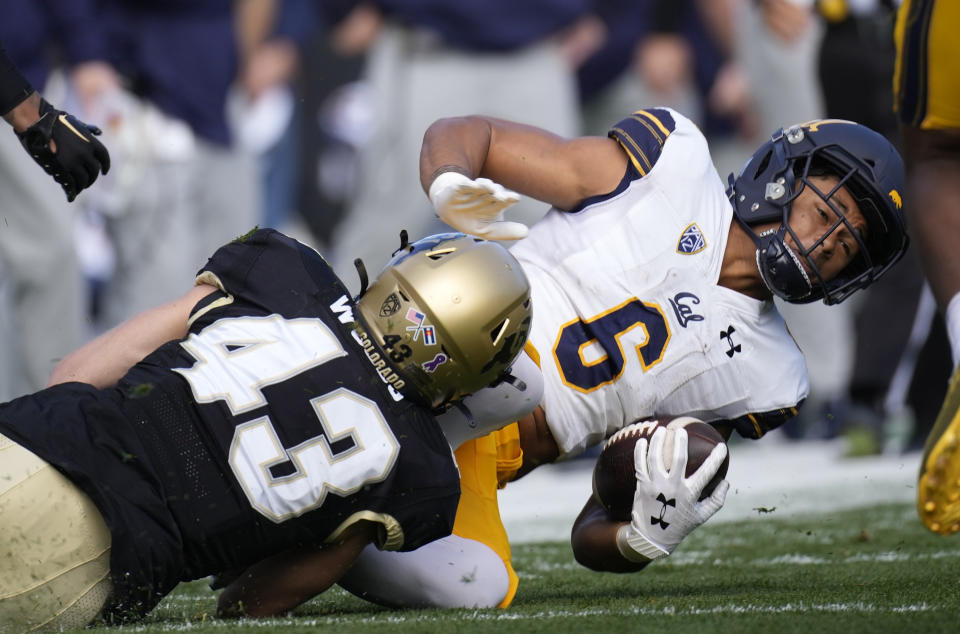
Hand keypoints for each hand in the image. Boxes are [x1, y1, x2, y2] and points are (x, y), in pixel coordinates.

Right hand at [16, 98, 110, 201]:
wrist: (38, 124)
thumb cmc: (56, 122)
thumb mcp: (76, 124)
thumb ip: (88, 130)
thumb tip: (99, 132)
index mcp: (92, 143)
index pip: (104, 158)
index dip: (105, 166)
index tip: (103, 172)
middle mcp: (86, 154)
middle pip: (94, 171)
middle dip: (92, 178)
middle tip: (88, 181)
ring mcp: (75, 162)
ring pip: (84, 180)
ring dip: (83, 185)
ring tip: (80, 187)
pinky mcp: (62, 169)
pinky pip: (71, 184)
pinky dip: (73, 190)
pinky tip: (72, 194)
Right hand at [428, 171, 527, 239]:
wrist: (449, 211)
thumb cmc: (472, 219)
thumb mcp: (487, 230)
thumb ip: (504, 232)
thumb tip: (526, 233)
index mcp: (496, 204)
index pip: (506, 200)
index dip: (510, 198)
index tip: (514, 198)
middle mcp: (488, 194)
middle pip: (496, 191)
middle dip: (499, 193)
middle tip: (501, 197)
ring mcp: (474, 190)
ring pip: (483, 185)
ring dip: (487, 186)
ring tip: (490, 189)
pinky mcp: (461, 187)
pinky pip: (466, 185)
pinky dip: (469, 185)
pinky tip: (473, 186)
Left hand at [616, 427, 728, 560]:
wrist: (652, 536)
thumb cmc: (680, 524)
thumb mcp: (702, 516)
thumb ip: (716, 500)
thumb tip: (727, 482)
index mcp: (689, 494)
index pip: (706, 473)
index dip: (716, 459)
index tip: (722, 447)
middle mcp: (672, 488)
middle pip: (678, 459)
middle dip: (680, 442)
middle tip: (681, 431)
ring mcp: (655, 486)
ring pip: (655, 457)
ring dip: (658, 441)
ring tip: (661, 430)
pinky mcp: (642, 485)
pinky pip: (639, 464)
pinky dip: (640, 451)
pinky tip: (642, 441)